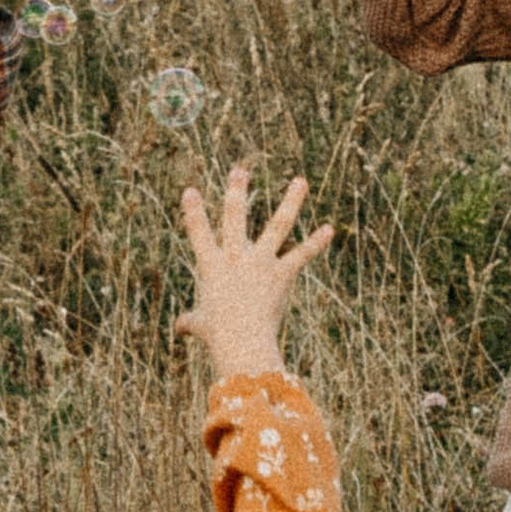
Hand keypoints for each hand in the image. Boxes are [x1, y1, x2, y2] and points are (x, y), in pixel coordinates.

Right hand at [172, 165, 332, 380]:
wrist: (242, 340)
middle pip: (234, 217)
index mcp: (212, 266)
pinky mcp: (282, 274)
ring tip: (300, 181)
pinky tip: (329, 230)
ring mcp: (261, 262)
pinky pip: (301, 255)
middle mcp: (236, 257)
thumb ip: (191, 322)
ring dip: (291, 202)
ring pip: (277, 225)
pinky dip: (315, 243)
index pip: (199, 234)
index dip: (193, 212)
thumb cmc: (218, 336)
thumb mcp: (201, 326)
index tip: (190, 191)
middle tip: (240, 170)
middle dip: (236, 191)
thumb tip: (181, 327)